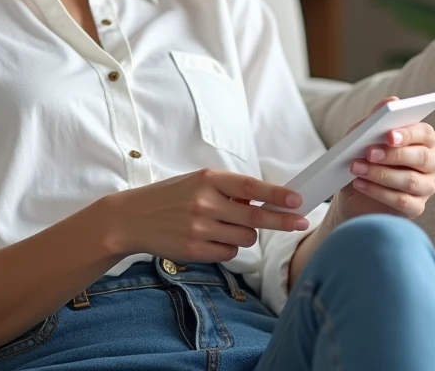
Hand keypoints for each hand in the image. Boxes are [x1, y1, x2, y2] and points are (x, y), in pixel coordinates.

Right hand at [102, 169, 311, 263]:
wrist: (132, 218)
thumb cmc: (171, 197)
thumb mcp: (197, 182)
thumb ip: (228, 191)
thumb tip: (266, 202)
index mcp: (207, 179)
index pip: (250, 188)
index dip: (277, 195)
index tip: (297, 200)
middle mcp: (204, 203)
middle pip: (255, 219)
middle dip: (282, 221)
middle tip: (301, 222)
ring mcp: (199, 228)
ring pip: (245, 239)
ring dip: (245, 236)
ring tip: (225, 227)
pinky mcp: (194, 250)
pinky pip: (229, 254)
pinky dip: (227, 249)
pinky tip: (210, 239)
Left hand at [332, 96, 434, 221]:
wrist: (353, 194)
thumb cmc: (362, 158)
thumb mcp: (362, 136)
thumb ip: (376, 118)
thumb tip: (393, 100)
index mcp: (423, 140)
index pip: (424, 133)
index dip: (408, 133)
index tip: (388, 134)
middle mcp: (431, 163)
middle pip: (420, 158)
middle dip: (392, 155)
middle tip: (367, 152)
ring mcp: (427, 187)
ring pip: (410, 180)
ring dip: (379, 174)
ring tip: (355, 168)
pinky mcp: (417, 208)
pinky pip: (402, 201)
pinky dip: (378, 192)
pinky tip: (359, 184)